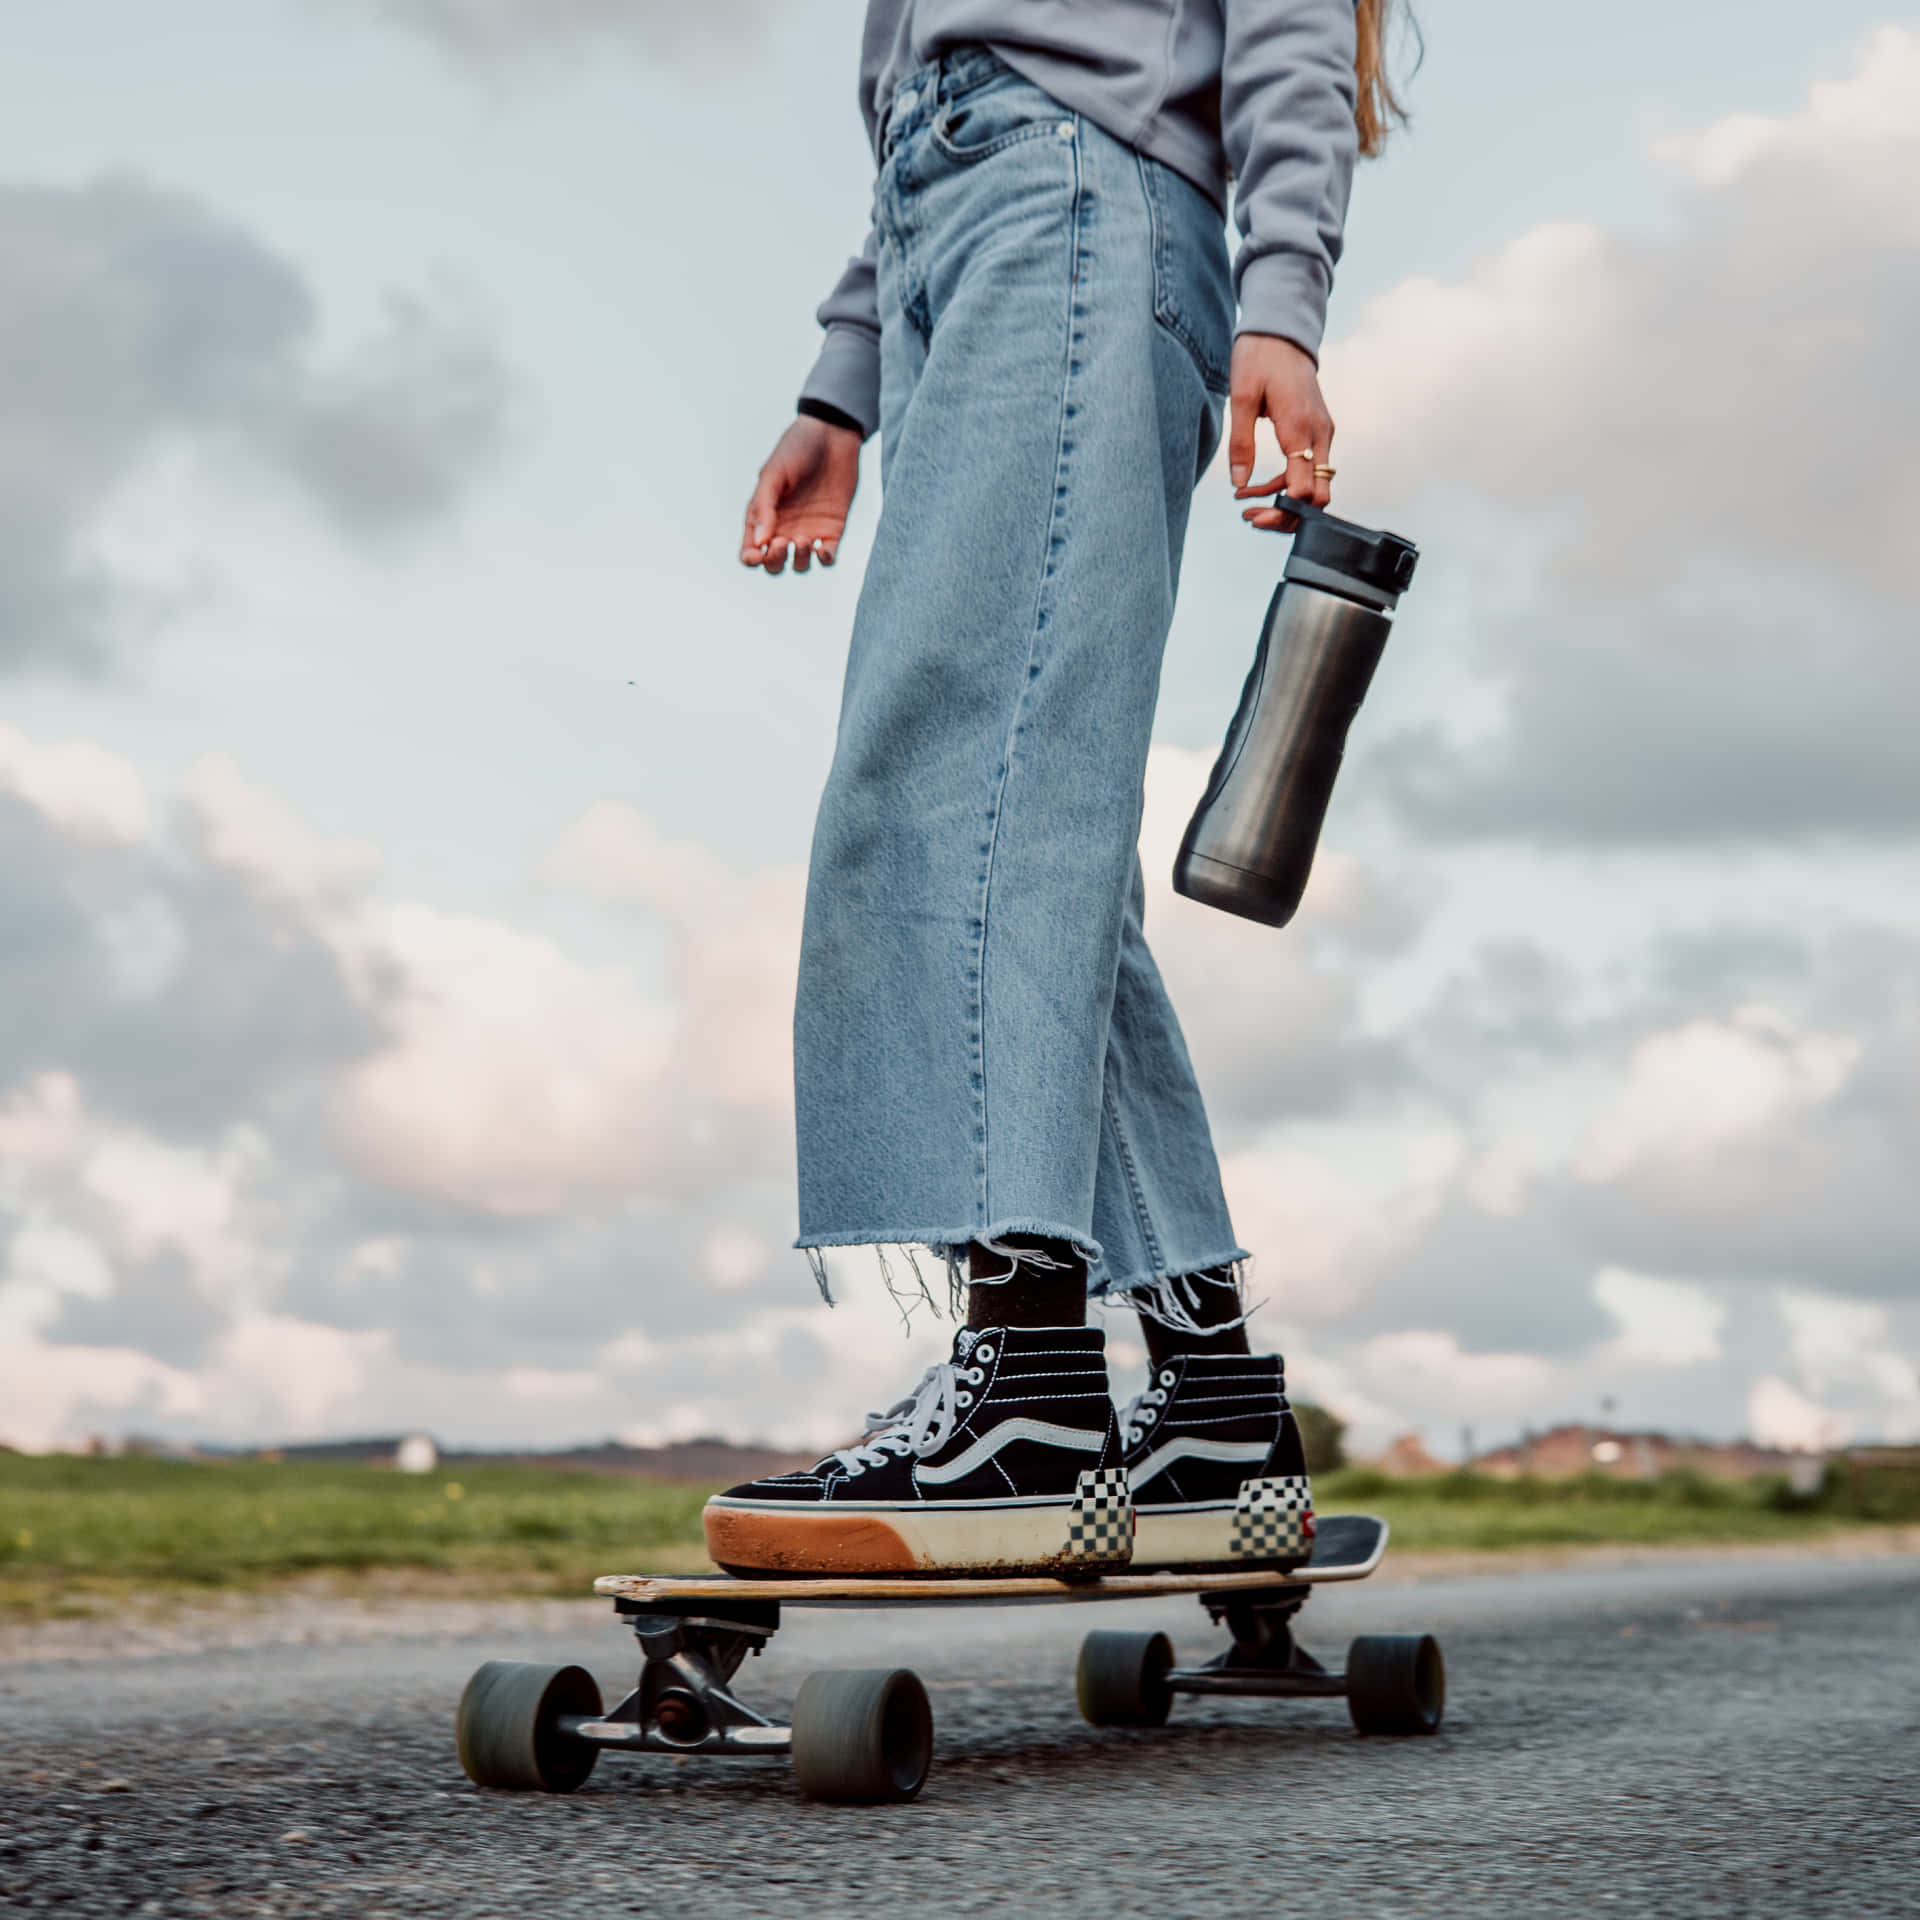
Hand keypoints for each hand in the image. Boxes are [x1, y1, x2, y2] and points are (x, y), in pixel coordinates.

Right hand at [740, 415, 861, 574]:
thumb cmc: (797, 448)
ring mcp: (808, 529)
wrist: (832, 433)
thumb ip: (764, 507)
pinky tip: (822, 549)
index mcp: (762, 516)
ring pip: (800, 564)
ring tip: (803, 539)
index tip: (759, 553)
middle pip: (774, 564)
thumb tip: (760, 543)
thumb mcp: (774, 474)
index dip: (751, 559)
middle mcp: (783, 527)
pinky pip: (827, 556)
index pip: (750, 550)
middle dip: (776, 561)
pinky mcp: (833, 529)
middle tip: (783, 541)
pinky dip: (824, 559)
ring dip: (799, 560)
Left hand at [1227, 334, 1334, 532]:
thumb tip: (1238, 482)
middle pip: (1318, 496)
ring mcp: (1322, 434)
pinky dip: (1287, 484)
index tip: (1251, 513)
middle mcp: (1320, 434)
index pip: (1305, 488)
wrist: (1282, 332)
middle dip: (1288, 515)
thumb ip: (1241, 443)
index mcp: (1301, 427)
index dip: (1281, 510)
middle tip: (1252, 518)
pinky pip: (1309, 469)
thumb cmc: (1259, 358)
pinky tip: (1257, 485)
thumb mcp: (1241, 398)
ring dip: (1284, 502)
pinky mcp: (1318, 432)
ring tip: (1247, 504)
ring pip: (1315, 486)